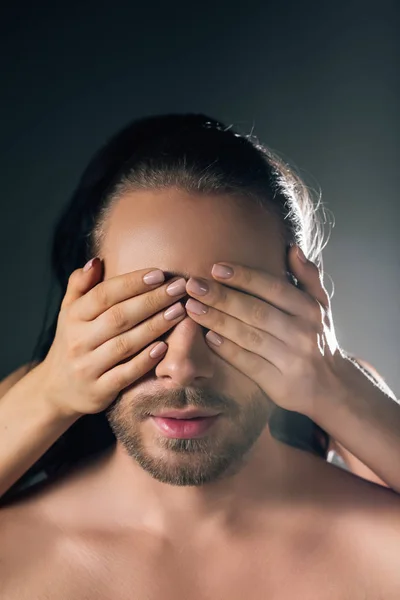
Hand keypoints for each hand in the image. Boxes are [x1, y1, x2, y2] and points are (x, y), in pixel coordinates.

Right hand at [39, 259, 186, 417]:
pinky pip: (126, 374)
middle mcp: (78, 340)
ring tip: (180, 311)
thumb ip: (81, 285)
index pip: (104, 294)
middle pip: (119, 317)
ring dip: (155, 326)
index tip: (160, 274)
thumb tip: (96, 261)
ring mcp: (88, 367)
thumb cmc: (73, 341)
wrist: (56, 389)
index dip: (132, 283)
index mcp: (73, 316)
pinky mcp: (99, 390)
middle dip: (152, 301)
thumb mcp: (69, 312)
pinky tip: (165, 346)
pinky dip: (145, 360)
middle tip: (179, 288)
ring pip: (125, 344)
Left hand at [185, 244, 341, 415]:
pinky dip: (228, 350)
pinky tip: (208, 337)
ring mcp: (291, 360)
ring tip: (192, 307)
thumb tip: (291, 247)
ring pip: (249, 337)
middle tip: (193, 285)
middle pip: (256, 312)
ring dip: (218, 321)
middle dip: (222, 297)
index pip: (274, 289)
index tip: (216, 268)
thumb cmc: (318, 339)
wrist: (333, 388)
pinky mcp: (279, 384)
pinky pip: (249, 364)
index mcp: (310, 310)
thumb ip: (308, 277)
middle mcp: (302, 333)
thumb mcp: (321, 307)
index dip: (245, 277)